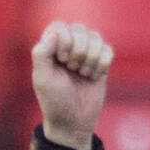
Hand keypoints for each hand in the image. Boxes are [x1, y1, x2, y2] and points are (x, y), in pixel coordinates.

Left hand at [31, 20, 113, 149]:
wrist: (73, 123)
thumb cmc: (54, 102)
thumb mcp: (42, 79)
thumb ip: (41, 53)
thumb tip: (55, 33)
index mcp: (50, 48)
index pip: (59, 26)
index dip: (64, 41)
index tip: (61, 61)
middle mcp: (68, 47)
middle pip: (79, 29)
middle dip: (78, 51)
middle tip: (72, 69)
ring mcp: (85, 54)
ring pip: (96, 37)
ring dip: (90, 58)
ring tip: (83, 74)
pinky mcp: (100, 63)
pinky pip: (108, 50)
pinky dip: (102, 64)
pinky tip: (94, 77)